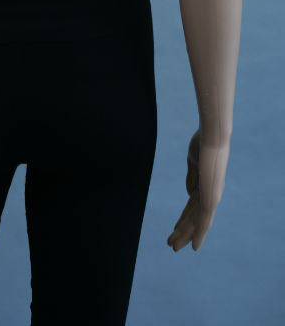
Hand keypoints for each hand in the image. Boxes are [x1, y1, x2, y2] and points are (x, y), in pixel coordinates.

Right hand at [167, 128, 229, 251]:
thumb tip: (189, 193)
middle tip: (171, 243)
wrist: (212, 136)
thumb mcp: (194, 161)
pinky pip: (204, 221)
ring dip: (185, 235)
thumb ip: (192, 178)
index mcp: (207, 185)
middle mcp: (212, 194)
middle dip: (182, 231)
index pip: (192, 207)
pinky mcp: (211, 199)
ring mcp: (212, 198)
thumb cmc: (203, 143)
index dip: (183, 218)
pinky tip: (194, 247)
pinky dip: (199, 235)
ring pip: (196, 223)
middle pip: (194, 217)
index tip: (174, 228)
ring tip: (172, 246)